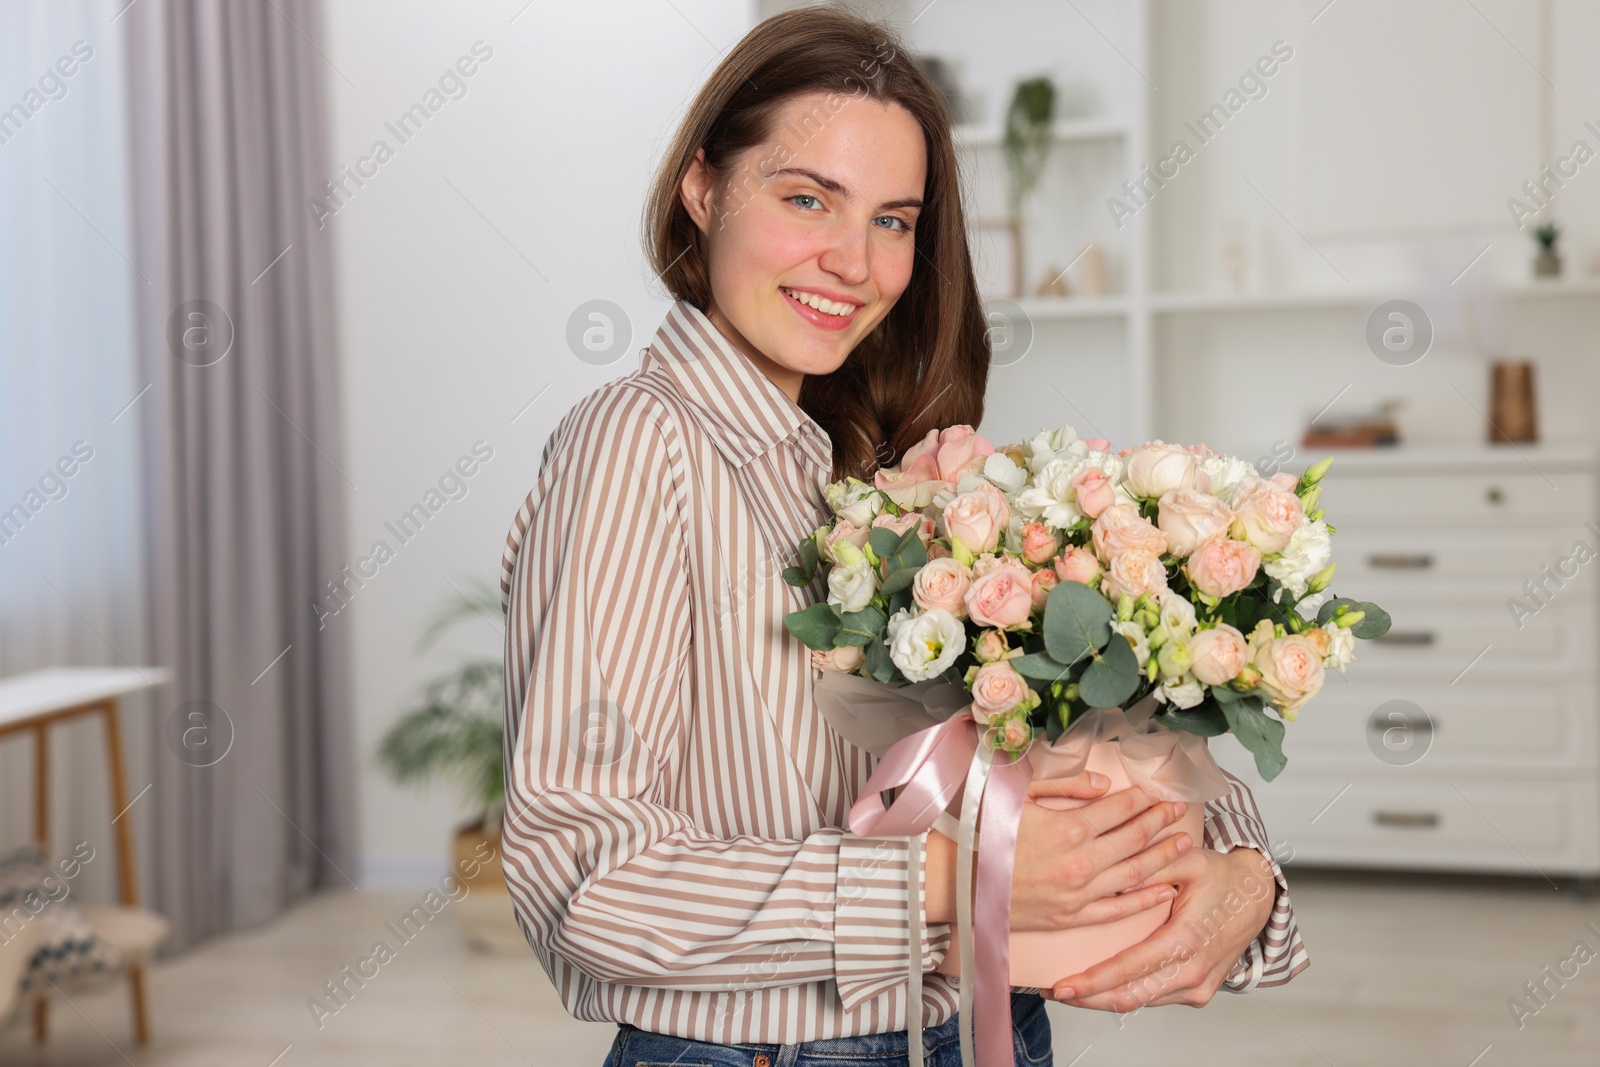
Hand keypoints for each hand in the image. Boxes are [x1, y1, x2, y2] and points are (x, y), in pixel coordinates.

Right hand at [925, 773, 1191, 930]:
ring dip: (1163, 857)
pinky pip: (1118, 909)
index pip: (1120, 809)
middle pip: (1134, 838)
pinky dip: (1145, 900)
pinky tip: (1165, 889)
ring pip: (1134, 873)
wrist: (959, 882)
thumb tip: (1104, 785)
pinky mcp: (1071, 917)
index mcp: (1069, 827)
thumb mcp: (1019, 794)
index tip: (1160, 791)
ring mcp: (1079, 893)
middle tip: (1180, 811)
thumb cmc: (984, 834)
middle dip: (1161, 822)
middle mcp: (1081, 861)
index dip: (1144, 799)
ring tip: (1185, 844)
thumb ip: (1065, 786)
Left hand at [1047, 845, 1276, 1011]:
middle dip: (1088, 998)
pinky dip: (1127, 994)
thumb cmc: (1222, 878)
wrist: (1258, 899)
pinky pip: (1156, 998)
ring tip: (1071, 988)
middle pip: (1130, 997)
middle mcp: (1193, 971)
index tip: (1062, 985)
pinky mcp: (1198, 991)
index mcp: (1187, 941)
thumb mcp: (1189, 860)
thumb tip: (1115, 875)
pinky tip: (1103, 985)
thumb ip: (1152, 866)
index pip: (1130, 970)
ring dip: (1104, 998)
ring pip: (1141, 1002)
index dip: (1093, 981)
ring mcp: (1197, 986)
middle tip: (1053, 989)